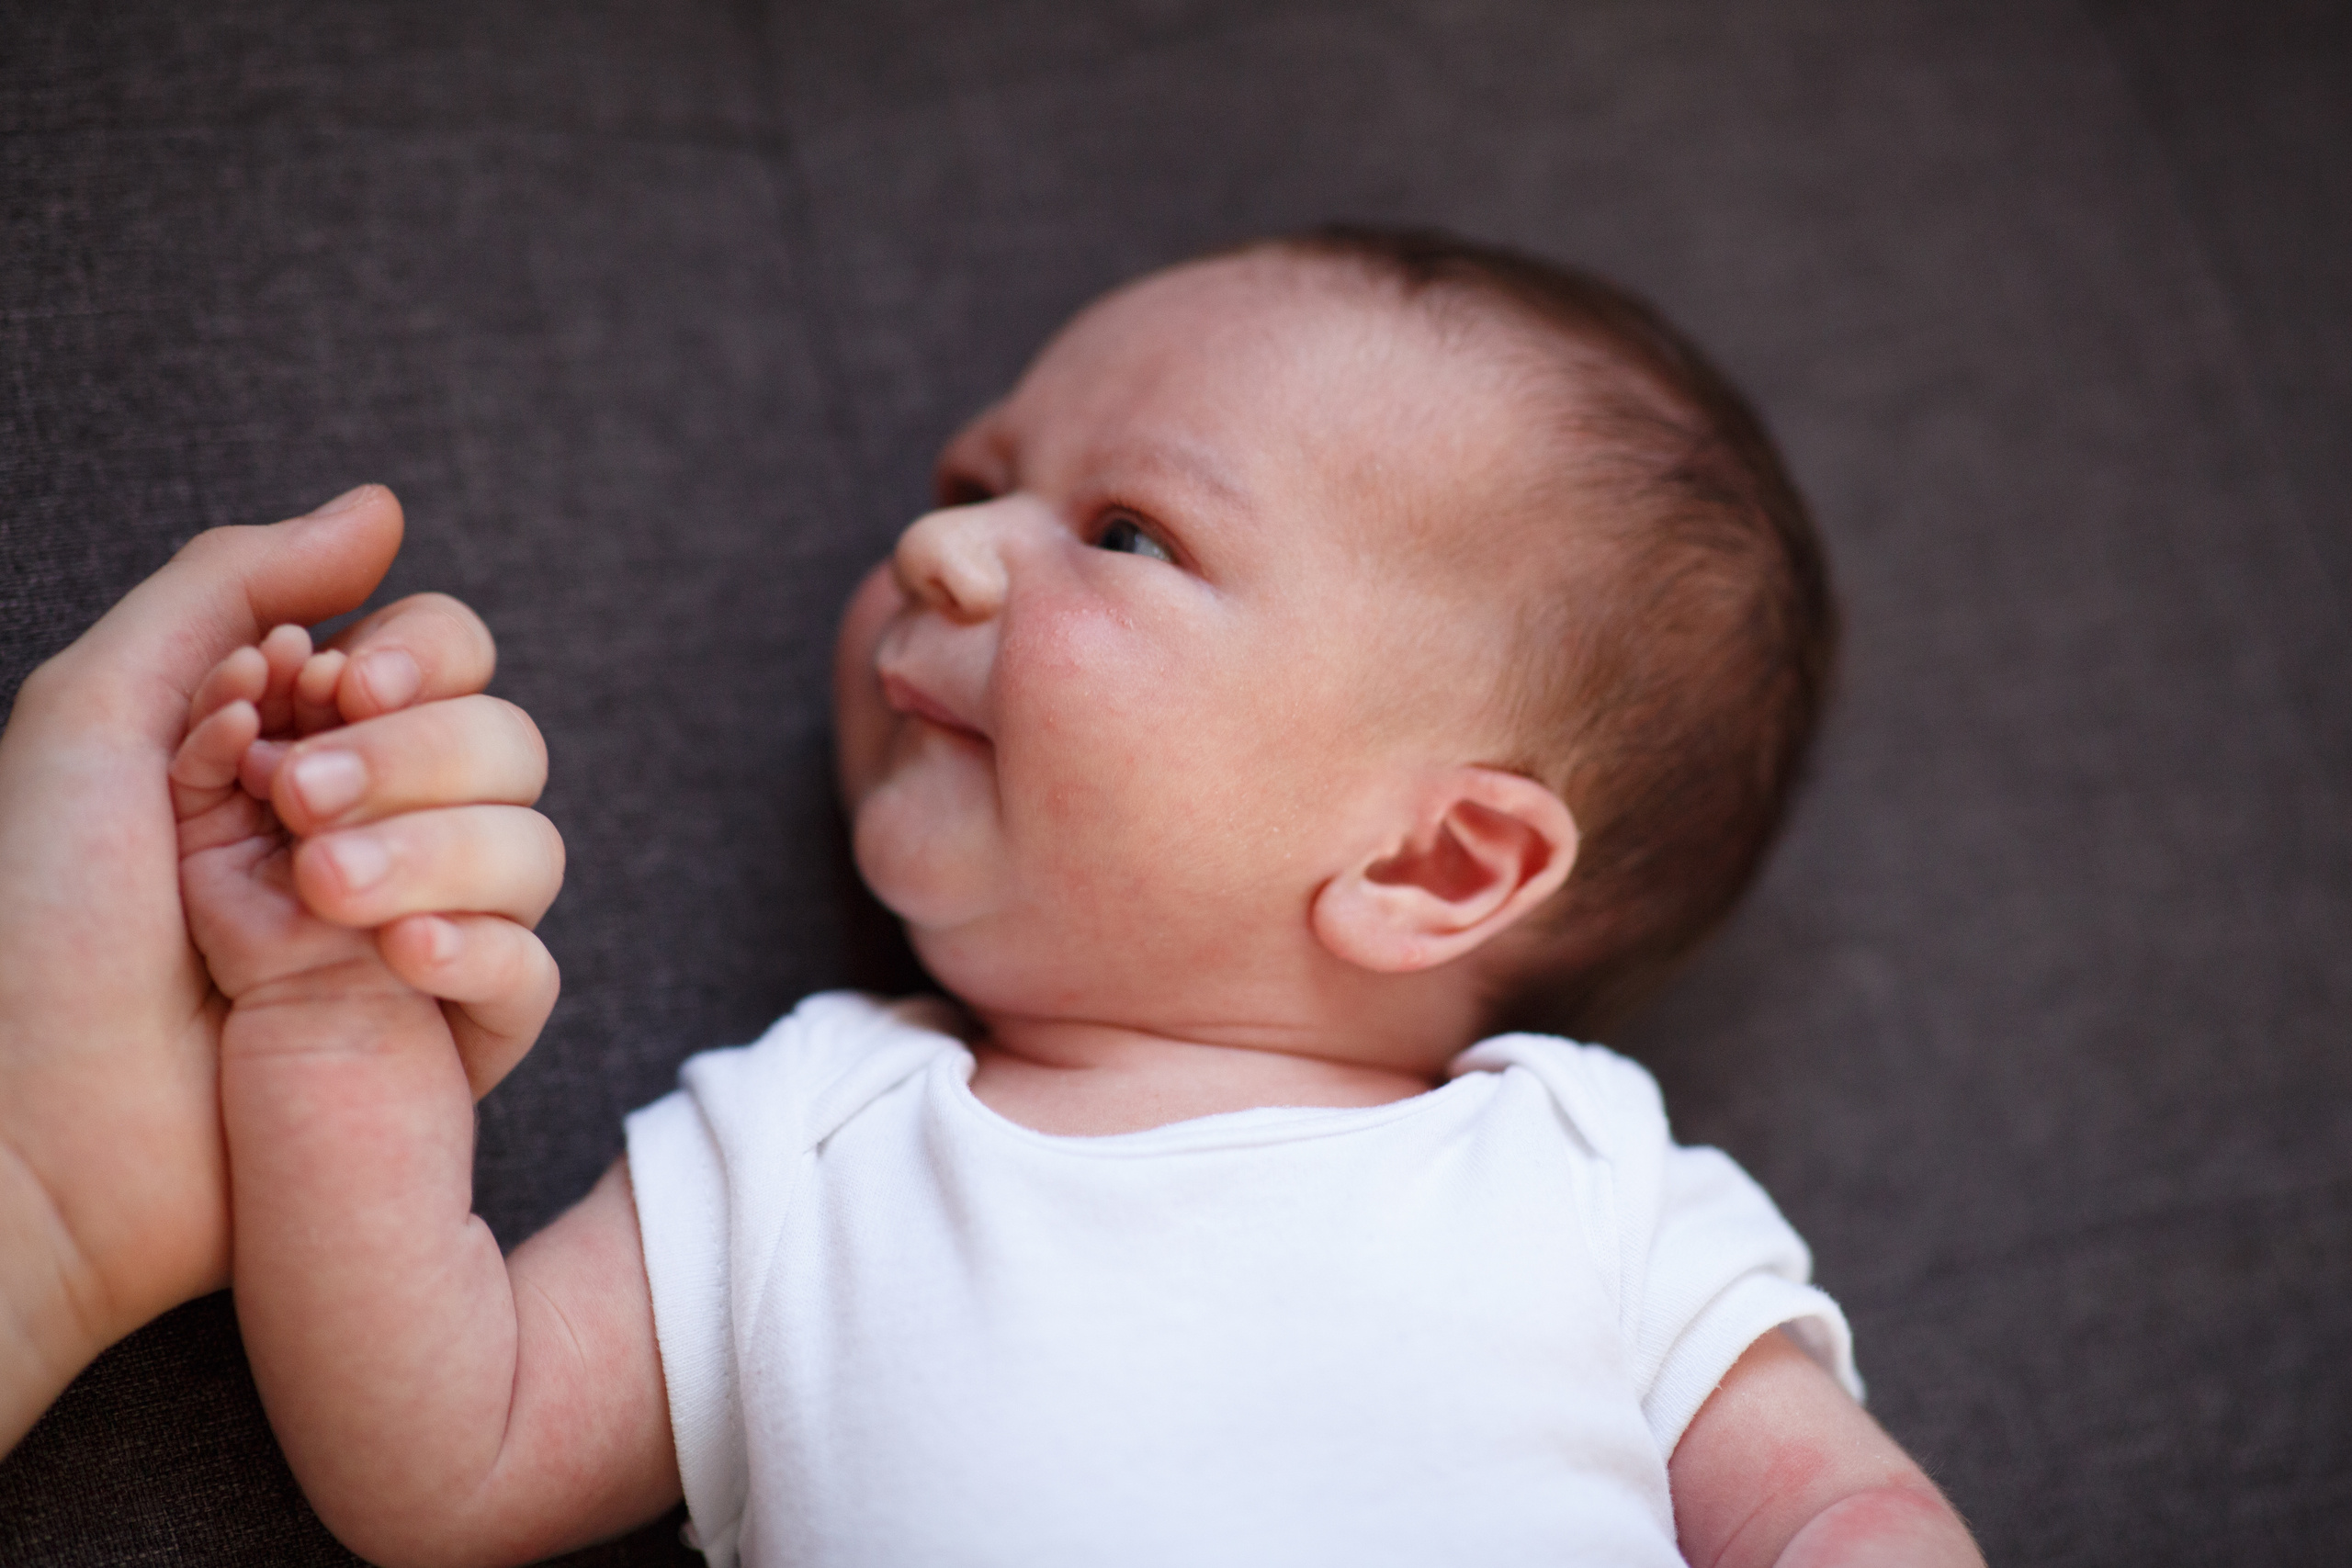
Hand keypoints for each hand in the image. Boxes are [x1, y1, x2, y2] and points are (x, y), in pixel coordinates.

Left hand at [0, 487, 530, 1451]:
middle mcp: (377, 832)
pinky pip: (536, 974)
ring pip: (537, 848)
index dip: (421, 656)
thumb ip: (232, 582)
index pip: (450, 657)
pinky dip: (480, 949)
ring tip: (317, 898)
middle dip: (412, 759)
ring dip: (433, 852)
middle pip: (510, 740)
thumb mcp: (97, 709)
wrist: (36, 1127)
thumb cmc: (37, 923)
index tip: (336, 685)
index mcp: (304, 748)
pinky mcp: (446, 1042)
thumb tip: (381, 509)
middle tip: (292, 805)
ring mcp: (420, 938)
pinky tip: (396, 957)